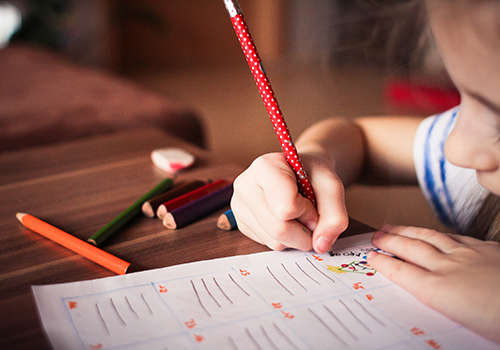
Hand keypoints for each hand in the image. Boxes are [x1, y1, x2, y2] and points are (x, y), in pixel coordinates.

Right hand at [231, 152, 347, 253]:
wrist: (301, 172)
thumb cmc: (313, 175)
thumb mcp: (332, 187)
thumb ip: (335, 215)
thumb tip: (321, 246)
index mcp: (264, 167)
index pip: (286, 208)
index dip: (307, 212)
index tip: (311, 200)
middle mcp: (245, 186)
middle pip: (278, 229)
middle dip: (304, 231)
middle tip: (311, 216)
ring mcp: (239, 206)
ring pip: (274, 241)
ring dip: (296, 236)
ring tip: (298, 215)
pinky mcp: (242, 224)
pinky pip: (268, 244)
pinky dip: (286, 239)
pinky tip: (286, 220)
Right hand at [367, 225, 499, 343]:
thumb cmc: (499, 322)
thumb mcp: (463, 325)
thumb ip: (440, 305)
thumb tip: (426, 297)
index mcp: (439, 291)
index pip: (402, 272)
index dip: (384, 263)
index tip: (370, 256)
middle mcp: (449, 268)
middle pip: (412, 249)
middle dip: (390, 241)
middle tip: (376, 235)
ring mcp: (469, 255)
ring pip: (430, 238)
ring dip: (409, 231)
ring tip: (394, 227)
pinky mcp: (488, 250)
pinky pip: (456, 237)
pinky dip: (439, 233)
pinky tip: (436, 233)